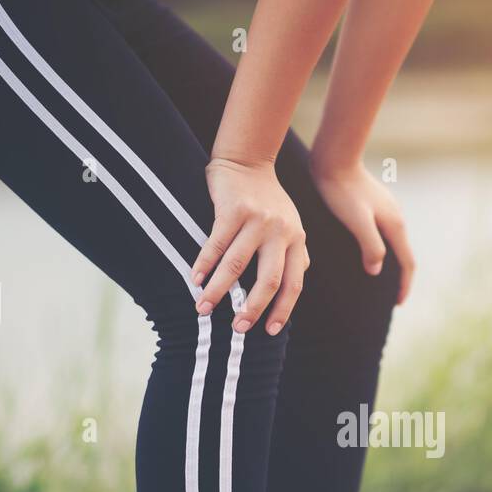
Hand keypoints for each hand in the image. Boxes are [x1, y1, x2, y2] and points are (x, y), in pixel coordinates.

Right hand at [191, 157, 308, 335]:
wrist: (247, 161)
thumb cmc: (266, 200)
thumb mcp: (290, 226)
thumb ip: (293, 254)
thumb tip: (292, 286)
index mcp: (296, 240)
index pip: (293, 284)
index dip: (282, 310)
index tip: (269, 331)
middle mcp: (281, 232)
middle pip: (268, 280)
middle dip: (252, 308)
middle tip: (238, 328)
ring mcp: (258, 221)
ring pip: (237, 265)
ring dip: (218, 290)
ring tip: (203, 307)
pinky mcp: (234, 210)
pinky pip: (216, 244)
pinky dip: (204, 264)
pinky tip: (194, 279)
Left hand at [311, 159, 414, 303]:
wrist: (335, 159)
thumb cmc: (342, 191)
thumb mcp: (357, 222)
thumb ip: (371, 246)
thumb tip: (377, 270)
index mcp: (395, 225)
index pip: (407, 263)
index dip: (403, 285)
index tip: (397, 304)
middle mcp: (396, 218)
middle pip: (403, 254)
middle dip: (400, 278)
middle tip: (391, 297)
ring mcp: (387, 210)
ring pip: (394, 244)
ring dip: (391, 264)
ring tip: (380, 279)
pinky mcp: (376, 205)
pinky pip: (384, 234)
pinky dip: (382, 250)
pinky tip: (368, 253)